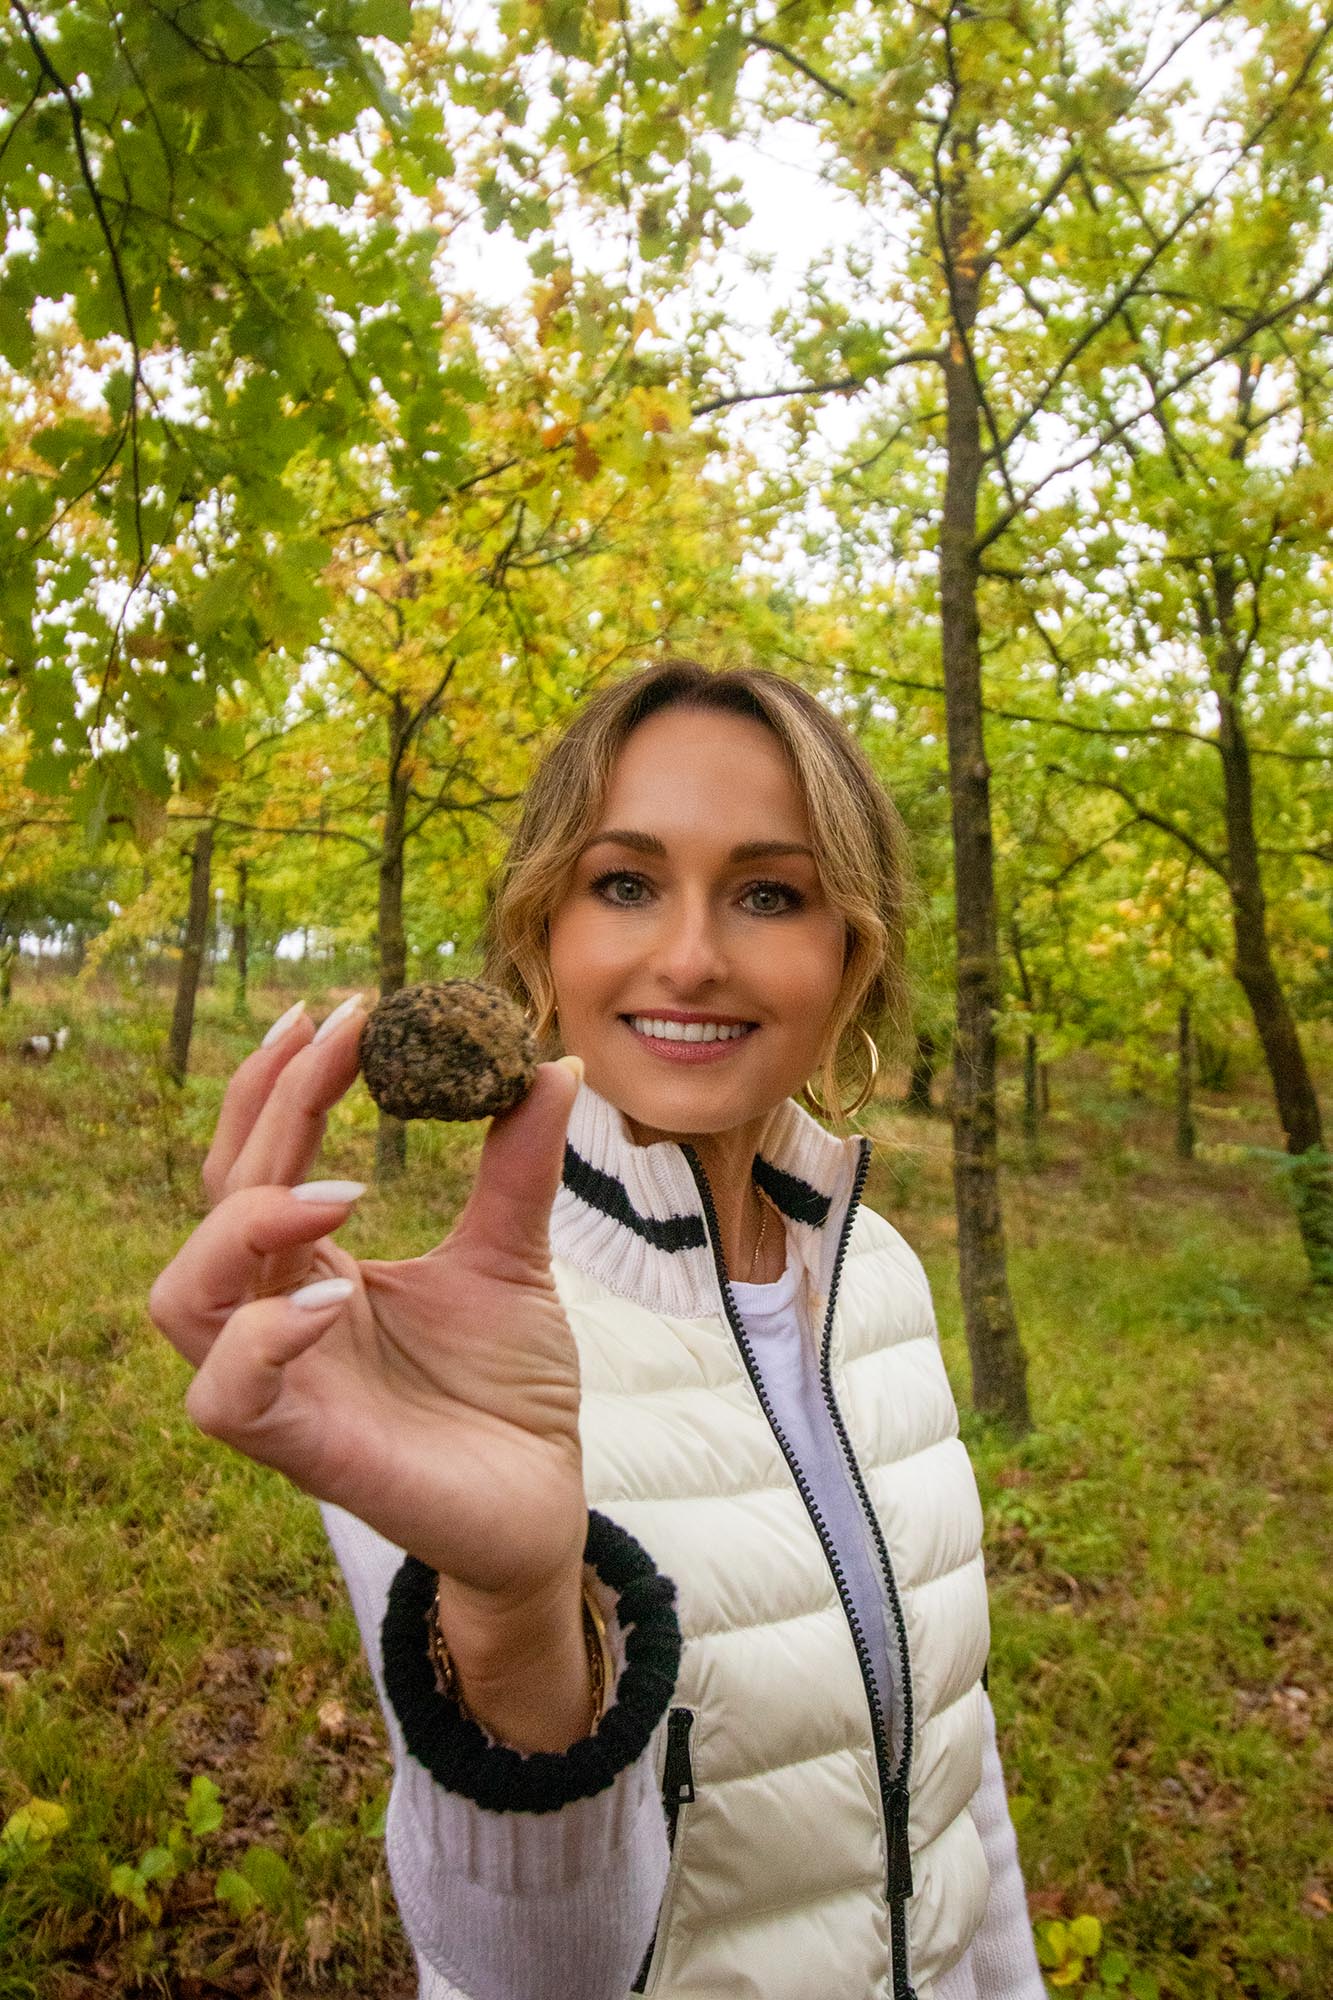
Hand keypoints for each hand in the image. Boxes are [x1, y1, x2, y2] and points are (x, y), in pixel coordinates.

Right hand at [149, 1001, 588, 1613]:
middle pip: (216, 1200)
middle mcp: (275, 1321)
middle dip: (268, 1108)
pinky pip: (224, 1395)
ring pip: (179, 1297)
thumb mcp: (515, 1261)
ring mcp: (281, 1388)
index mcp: (310, 1271)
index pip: (259, 1160)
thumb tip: (550, 1063)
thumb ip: (517, 1168)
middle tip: (341, 1041)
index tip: (345, 1009)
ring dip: (244, 1224)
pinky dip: (262, 1338)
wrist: (544, 1506)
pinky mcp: (302, 1452)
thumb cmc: (509, 1395)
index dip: (283, 1080)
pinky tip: (333, 1297)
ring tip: (341, 1188)